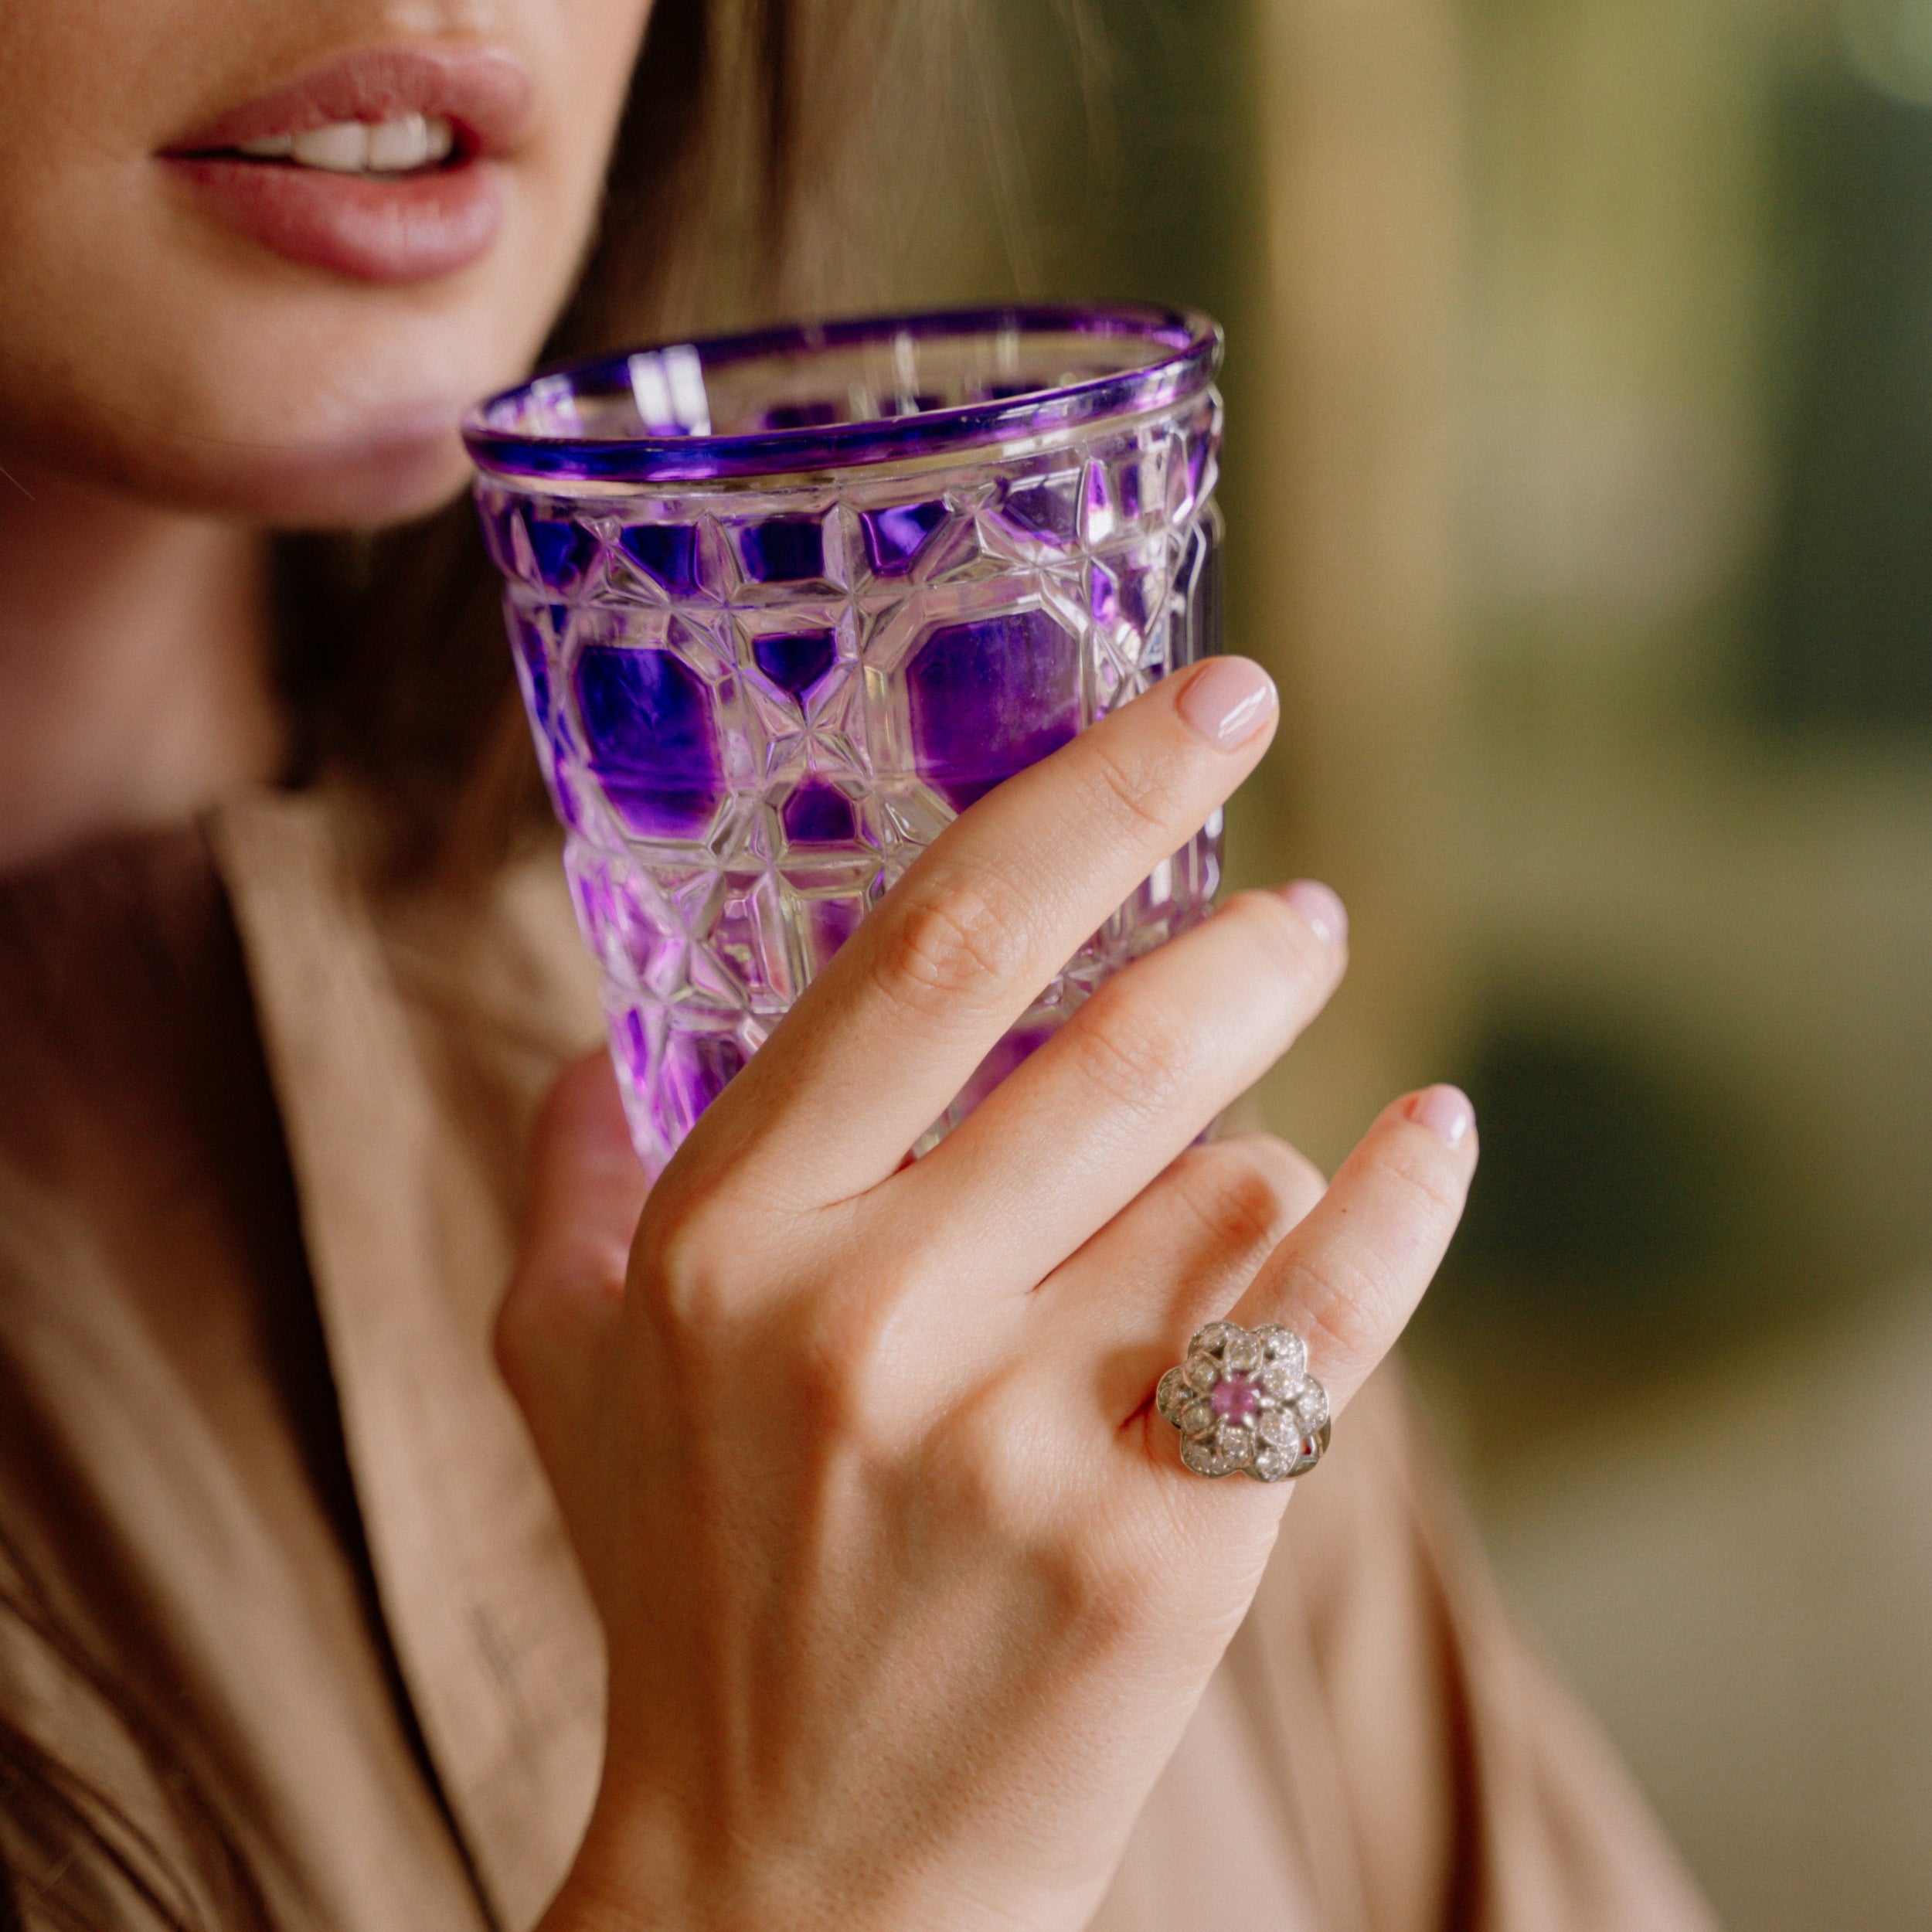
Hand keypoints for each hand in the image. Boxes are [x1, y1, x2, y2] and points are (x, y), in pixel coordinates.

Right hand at [499, 657, 1477, 1931]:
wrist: (790, 1881)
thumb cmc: (688, 1594)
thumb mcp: (565, 1376)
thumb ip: (567, 1181)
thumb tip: (583, 1033)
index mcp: (724, 1237)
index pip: (934, 952)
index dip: (1088, 796)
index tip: (1207, 702)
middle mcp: (863, 1314)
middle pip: (1123, 1044)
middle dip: (1244, 941)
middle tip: (1299, 904)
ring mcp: (1020, 1434)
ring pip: (1234, 1187)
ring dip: (1254, 1162)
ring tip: (1222, 1200)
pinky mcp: (1160, 1546)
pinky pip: (1322, 1316)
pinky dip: (1400, 1207)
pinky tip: (1428, 1133)